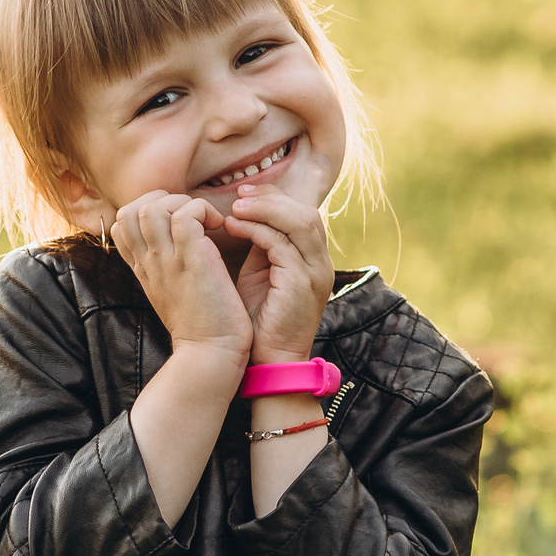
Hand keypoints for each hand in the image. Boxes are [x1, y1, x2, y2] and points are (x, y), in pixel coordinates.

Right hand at [108, 191, 252, 365]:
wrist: (210, 352)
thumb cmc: (200, 324)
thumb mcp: (169, 291)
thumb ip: (163, 266)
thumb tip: (172, 243)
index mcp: (142, 268)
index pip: (121, 223)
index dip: (146, 210)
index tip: (175, 222)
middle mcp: (148, 262)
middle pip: (129, 210)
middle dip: (162, 200)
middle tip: (191, 217)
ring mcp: (167, 260)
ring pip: (153, 207)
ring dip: (183, 203)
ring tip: (205, 221)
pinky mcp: (192, 258)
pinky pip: (186, 214)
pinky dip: (203, 211)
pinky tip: (218, 227)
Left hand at [223, 183, 330, 365]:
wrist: (268, 361)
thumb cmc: (259, 320)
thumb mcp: (261, 273)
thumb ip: (262, 245)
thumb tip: (247, 215)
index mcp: (315, 260)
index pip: (304, 214)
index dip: (276, 198)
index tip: (244, 194)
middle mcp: (322, 264)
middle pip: (306, 212)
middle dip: (270, 198)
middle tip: (238, 195)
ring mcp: (316, 273)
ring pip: (298, 222)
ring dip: (264, 209)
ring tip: (235, 208)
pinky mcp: (302, 284)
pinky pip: (281, 244)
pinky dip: (256, 230)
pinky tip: (234, 227)